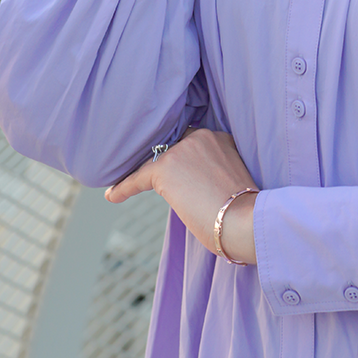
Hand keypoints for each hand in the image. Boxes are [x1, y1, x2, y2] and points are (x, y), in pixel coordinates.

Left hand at [105, 129, 258, 265]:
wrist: (245, 219)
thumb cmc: (245, 210)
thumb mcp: (232, 179)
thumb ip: (213, 171)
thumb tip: (193, 187)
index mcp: (221, 138)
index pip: (192, 143)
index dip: (182, 157)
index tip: (176, 170)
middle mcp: (201, 137)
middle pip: (171, 148)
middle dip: (162, 162)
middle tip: (153, 178)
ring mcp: (182, 151)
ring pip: (154, 162)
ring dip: (143, 176)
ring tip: (127, 186)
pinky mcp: (165, 168)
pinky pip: (138, 177)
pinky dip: (124, 187)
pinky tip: (112, 195)